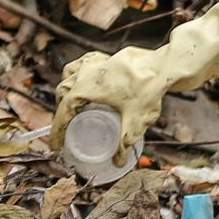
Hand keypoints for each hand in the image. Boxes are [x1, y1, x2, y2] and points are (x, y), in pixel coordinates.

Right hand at [50, 48, 165, 158]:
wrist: (163, 66)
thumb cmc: (148, 91)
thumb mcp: (134, 123)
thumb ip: (124, 144)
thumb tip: (118, 162)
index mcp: (85, 89)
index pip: (62, 112)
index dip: (56, 132)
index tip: (55, 145)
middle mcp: (84, 73)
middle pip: (62, 93)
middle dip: (61, 111)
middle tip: (67, 128)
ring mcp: (94, 63)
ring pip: (68, 76)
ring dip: (65, 90)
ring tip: (72, 104)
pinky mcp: (105, 57)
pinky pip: (82, 64)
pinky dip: (77, 73)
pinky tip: (84, 80)